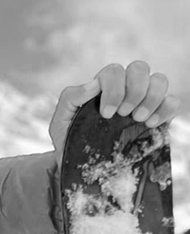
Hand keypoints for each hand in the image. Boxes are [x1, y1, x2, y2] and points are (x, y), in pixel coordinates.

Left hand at [49, 61, 181, 167]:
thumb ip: (70, 98)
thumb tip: (93, 84)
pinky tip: (150, 125)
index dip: (114, 88)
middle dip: (134, 90)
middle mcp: (124, 90)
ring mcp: (143, 102)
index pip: (114, 71)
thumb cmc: (69, 140)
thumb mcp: (60, 119)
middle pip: (139, 68)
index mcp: (101, 87)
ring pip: (159, 80)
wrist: (79, 165)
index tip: (106, 114)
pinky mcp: (158, 118)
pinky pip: (173, 102)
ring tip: (138, 119)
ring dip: (151, 98)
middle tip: (124, 114)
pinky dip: (166, 109)